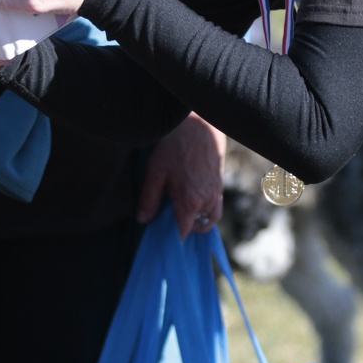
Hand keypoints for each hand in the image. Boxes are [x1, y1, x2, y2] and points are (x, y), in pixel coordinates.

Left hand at [136, 115, 225, 238]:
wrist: (199, 125)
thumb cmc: (175, 147)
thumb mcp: (155, 173)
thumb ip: (148, 199)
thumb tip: (142, 220)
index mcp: (190, 201)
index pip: (184, 231)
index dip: (174, 236)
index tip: (165, 237)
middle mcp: (207, 200)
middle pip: (201, 227)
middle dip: (188, 229)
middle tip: (173, 224)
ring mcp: (216, 192)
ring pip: (211, 217)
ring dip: (200, 220)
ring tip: (184, 214)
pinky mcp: (219, 183)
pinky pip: (216, 204)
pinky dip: (207, 208)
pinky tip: (193, 198)